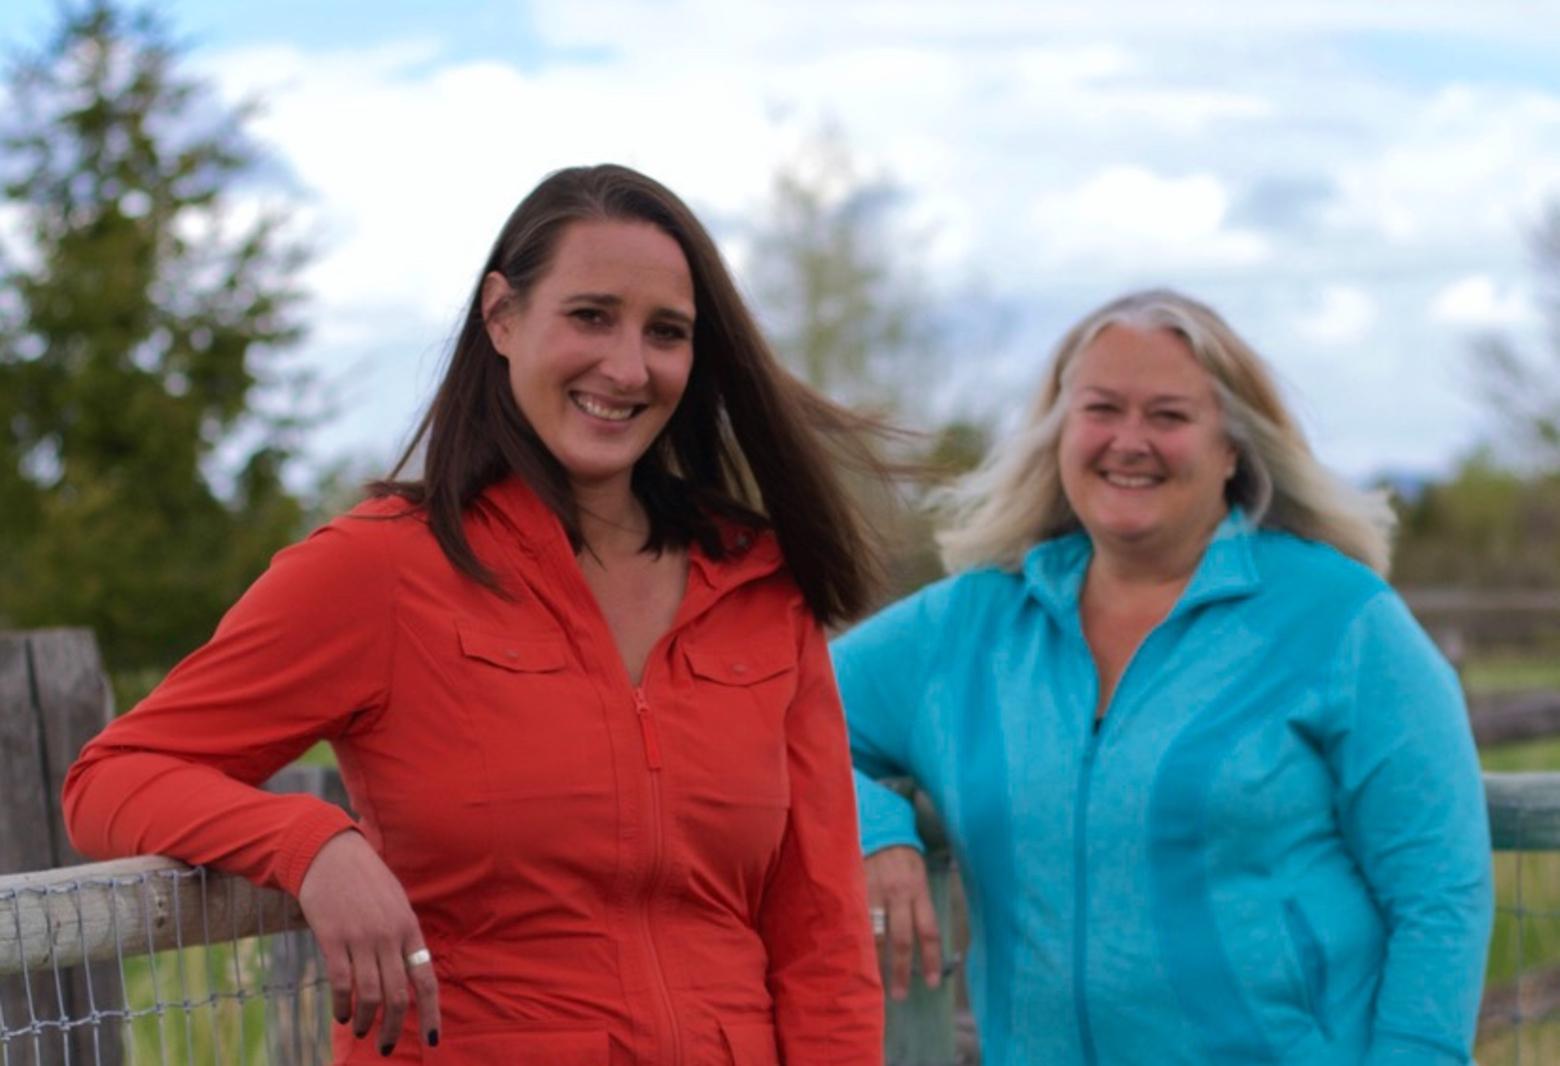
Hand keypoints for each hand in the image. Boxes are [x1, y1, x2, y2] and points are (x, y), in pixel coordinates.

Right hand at [297, 830, 440, 1054]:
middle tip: (386, 1047)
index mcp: (410, 928)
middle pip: (398, 994)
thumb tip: (408, 973)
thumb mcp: (396, 903)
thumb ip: (403, 937)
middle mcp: (389, 936)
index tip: (431, 1041)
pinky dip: (342, 1004)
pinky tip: (342, 1014)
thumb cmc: (366, 880)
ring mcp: (361, 937)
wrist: (330, 854)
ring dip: (367, 1020)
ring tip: (362, 1030)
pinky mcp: (333, 938)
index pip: (426, 980)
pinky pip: (341, 982)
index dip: (431, 1014)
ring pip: (370, 993)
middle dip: (394, 1027)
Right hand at [864, 845, 941, 1000]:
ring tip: (872, 984)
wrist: (879, 826)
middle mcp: (898, 893)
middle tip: (899, 995)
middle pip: (901, 939)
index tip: (932, 984)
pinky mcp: (854, 888)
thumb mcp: (919, 876)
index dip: (931, 960)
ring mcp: (873, 891)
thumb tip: (921, 940)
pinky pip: (854, 920)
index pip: (928, 931)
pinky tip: (849, 957)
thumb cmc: (903, 856)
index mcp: (918, 890)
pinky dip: (853, 940)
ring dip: (874, 961)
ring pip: (874, 933)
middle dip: (901, 971)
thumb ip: (918, 904)